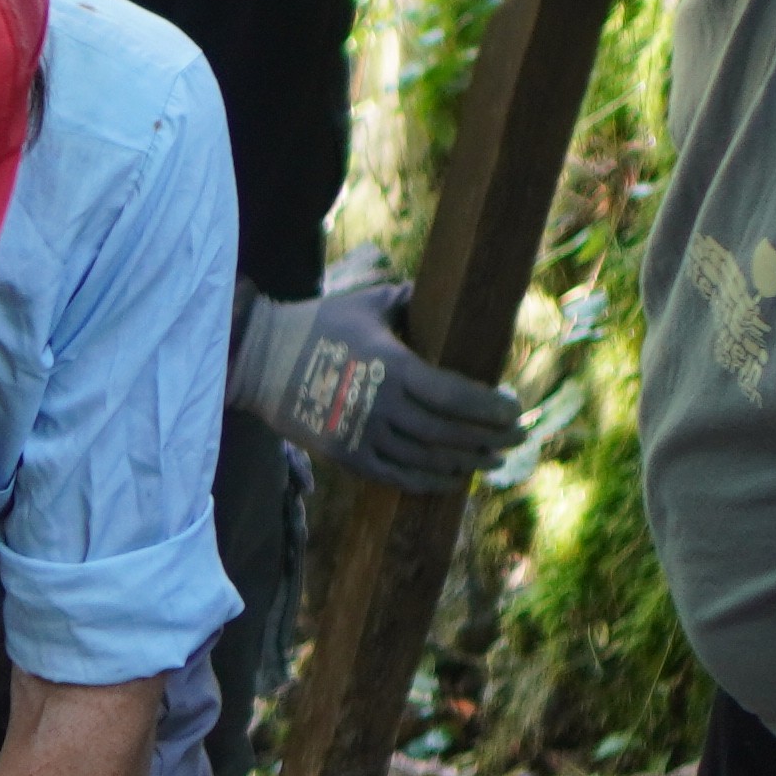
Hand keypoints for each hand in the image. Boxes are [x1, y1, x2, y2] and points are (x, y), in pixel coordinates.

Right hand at [229, 274, 523, 492]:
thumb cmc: (316, 324)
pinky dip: (427, 481)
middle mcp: (380, 405)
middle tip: (518, 438)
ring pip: (425, 459)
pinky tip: (452, 479)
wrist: (257, 359)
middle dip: (489, 438)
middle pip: (447, 433)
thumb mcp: (366, 303)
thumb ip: (408, 300)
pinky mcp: (345, 455)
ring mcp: (361, 434)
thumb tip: (438, 294)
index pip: (454, 395)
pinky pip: (395, 476)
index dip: (489, 408)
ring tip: (493, 461)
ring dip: (466, 463)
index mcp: (391, 366)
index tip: (514, 409)